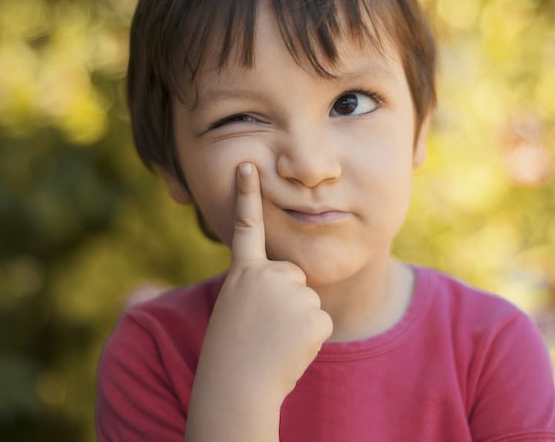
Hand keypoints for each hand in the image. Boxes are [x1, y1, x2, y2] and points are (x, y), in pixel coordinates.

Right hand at [186, 163, 332, 440]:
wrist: (236, 388)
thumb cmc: (233, 352)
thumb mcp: (235, 308)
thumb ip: (257, 286)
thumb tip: (288, 278)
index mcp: (243, 275)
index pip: (247, 228)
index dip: (246, 195)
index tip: (248, 165)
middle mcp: (267, 277)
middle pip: (294, 276)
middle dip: (287, 300)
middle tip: (264, 328)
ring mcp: (292, 295)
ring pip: (309, 301)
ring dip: (297, 323)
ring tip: (273, 340)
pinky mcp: (314, 318)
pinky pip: (321, 322)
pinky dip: (309, 339)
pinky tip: (288, 349)